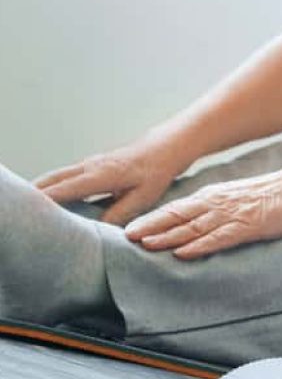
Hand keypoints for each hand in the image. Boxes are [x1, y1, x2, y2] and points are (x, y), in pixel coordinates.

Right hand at [34, 135, 193, 225]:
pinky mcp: (90, 165)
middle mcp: (88, 167)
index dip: (44, 201)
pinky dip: (51, 184)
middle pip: (51, 180)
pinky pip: (63, 175)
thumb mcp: (143, 197)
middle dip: (33, 194)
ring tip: (28, 207)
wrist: (164, 148)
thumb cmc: (156, 173)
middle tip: (20, 211)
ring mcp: (88, 164)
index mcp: (100, 175)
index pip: (63, 189)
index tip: (29, 213)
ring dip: (39, 189)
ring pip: (55, 176)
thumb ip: (120, 213)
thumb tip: (98, 230)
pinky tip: (47, 198)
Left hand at [124, 169, 281, 259]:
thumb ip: (217, 208)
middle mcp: (217, 203)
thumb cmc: (272, 194)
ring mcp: (231, 215)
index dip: (152, 219)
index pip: (176, 208)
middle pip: (177, 216)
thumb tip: (197, 222)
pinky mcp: (247, 226)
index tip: (131, 229)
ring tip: (147, 245)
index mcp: (213, 196)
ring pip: (193, 227)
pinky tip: (184, 253)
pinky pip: (220, 237)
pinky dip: (200, 245)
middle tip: (128, 238)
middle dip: (151, 227)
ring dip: (168, 236)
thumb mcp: (237, 197)